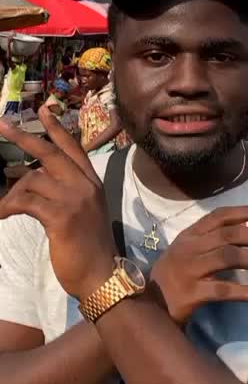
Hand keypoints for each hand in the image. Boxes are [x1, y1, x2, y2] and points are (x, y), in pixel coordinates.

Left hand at [0, 107, 115, 299]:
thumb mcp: (84, 211)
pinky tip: (1, 215)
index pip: (72, 147)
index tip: (43, 109)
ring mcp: (74, 199)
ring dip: (12, 192)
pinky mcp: (61, 216)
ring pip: (33, 179)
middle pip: (50, 153)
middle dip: (24, 137)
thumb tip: (36, 178)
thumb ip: (67, 191)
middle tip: (2, 125)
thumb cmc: (89, 246)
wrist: (101, 274)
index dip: (56, 128)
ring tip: (4, 208)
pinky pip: (26, 202)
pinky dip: (8, 207)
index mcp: (92, 182)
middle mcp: (85, 185)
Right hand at [151, 206, 247, 323]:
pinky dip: (243, 292)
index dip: (244, 212)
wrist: (144, 306)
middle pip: (229, 235)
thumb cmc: (172, 276)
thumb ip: (211, 238)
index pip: (220, 217)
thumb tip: (246, 226)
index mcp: (189, 236)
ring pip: (229, 258)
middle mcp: (190, 248)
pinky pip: (222, 290)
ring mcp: (189, 270)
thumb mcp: (187, 250)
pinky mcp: (191, 294)